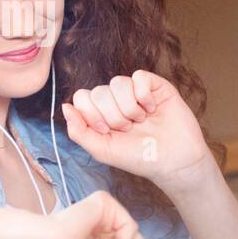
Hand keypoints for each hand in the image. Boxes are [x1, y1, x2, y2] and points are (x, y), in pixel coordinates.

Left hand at [62, 69, 215, 191]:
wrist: (173, 161)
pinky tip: (151, 109)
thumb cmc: (138, 157)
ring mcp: (136, 91)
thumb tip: (65, 107)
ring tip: (140, 121)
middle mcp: (116, 99)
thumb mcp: (102, 150)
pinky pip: (139, 77)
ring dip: (128, 108)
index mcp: (101, 113)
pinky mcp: (155, 86)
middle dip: (112, 115)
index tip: (105, 130)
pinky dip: (143, 96)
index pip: (82, 97)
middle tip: (127, 129)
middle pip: (99, 91)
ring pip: (118, 83)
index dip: (91, 113)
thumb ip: (79, 131)